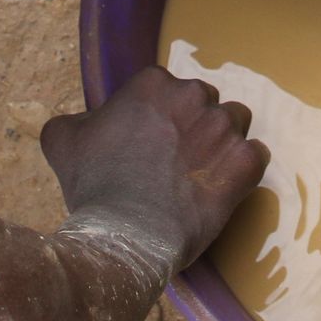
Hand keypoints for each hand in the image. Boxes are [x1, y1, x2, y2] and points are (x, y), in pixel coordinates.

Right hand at [40, 67, 267, 272]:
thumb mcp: (63, 141)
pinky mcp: (244, 163)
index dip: (161, 116)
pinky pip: (257, 156)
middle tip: (177, 160)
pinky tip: (223, 187)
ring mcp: (223, 128)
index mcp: (153, 84)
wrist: (124, 236)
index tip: (152, 141)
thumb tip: (85, 120)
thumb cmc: (94, 188)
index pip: (169, 89)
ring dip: (223, 143)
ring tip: (202, 174)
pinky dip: (244, 170)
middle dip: (196, 125)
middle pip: (207, 102)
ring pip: (236, 123)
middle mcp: (193, 96)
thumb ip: (76, 119)